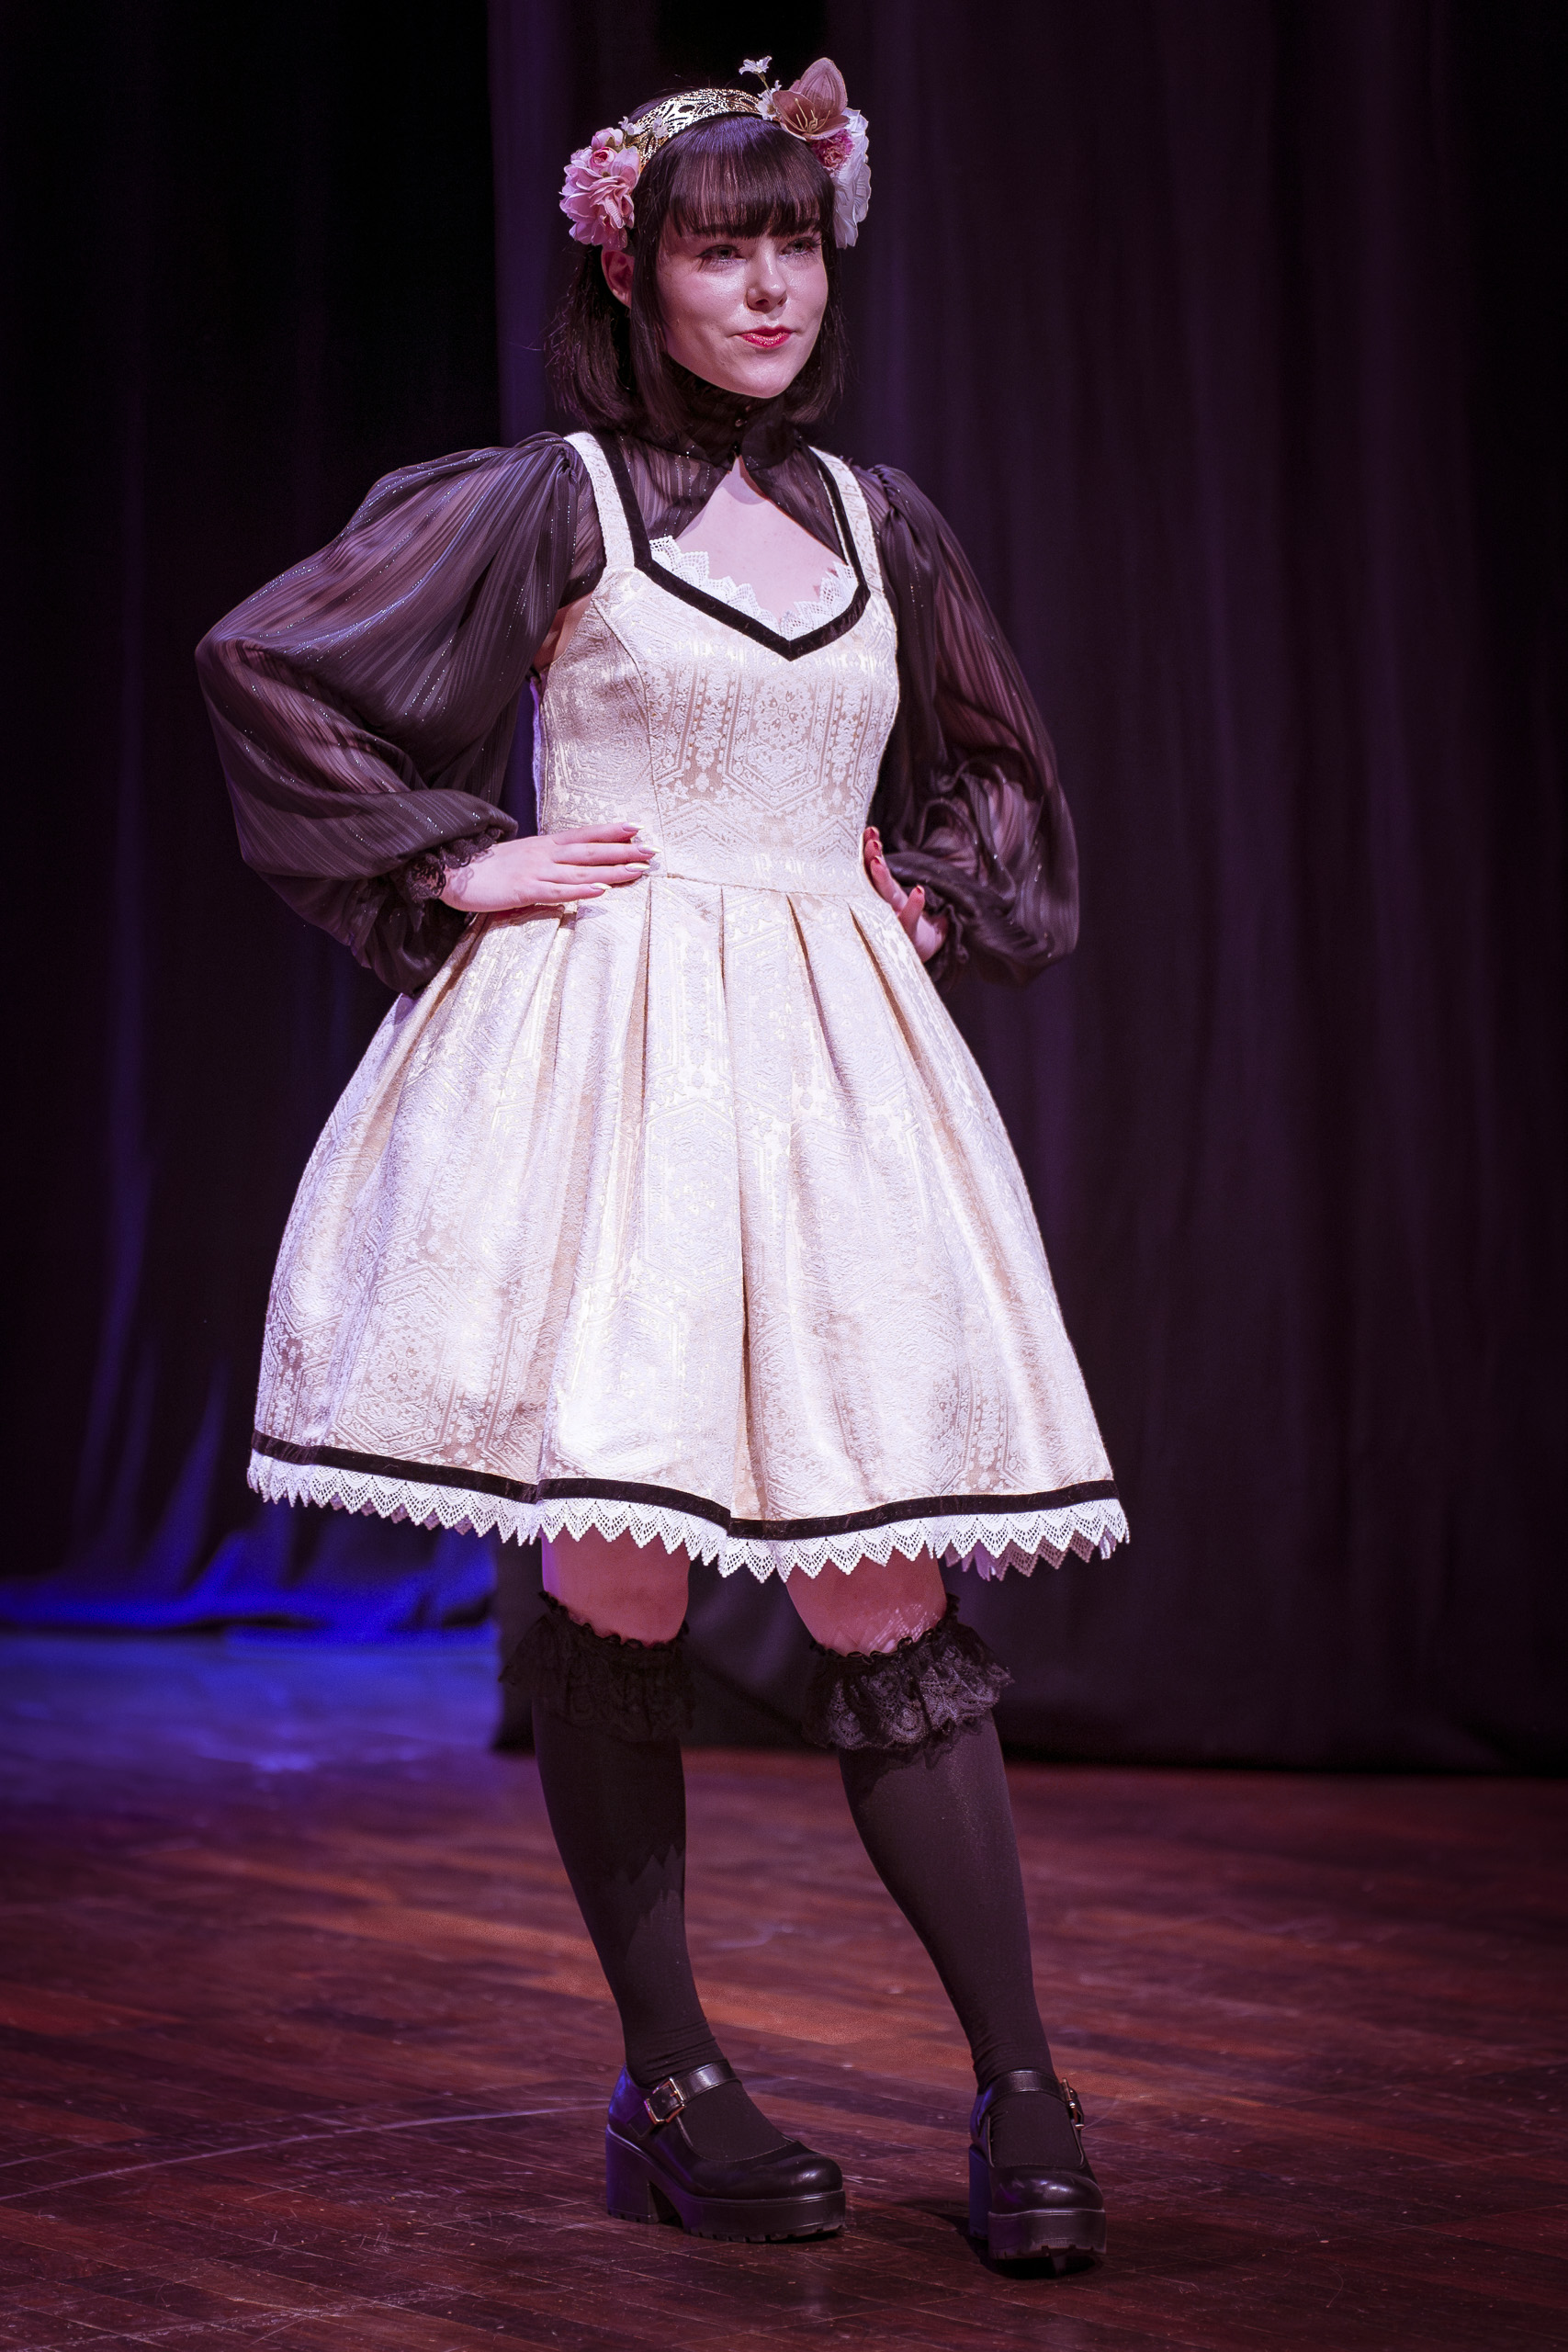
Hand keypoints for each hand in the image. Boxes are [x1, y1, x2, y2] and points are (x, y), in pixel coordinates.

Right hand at [440, 825, 653, 911]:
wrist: (447, 868)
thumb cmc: (483, 867)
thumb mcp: (519, 857)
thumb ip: (544, 861)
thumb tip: (566, 868)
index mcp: (543, 845)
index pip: (584, 834)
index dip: (610, 831)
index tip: (636, 828)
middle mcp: (544, 854)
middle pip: (591, 850)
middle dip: (623, 851)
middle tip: (652, 852)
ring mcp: (536, 871)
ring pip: (581, 870)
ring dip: (612, 870)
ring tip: (638, 870)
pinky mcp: (524, 890)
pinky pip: (558, 891)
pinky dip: (581, 890)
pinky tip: (601, 890)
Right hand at [862, 825, 947, 962]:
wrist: (922, 956)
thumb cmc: (911, 926)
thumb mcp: (905, 902)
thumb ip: (898, 886)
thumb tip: (892, 859)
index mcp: (888, 895)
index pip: (877, 870)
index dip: (872, 852)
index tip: (870, 832)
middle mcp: (887, 906)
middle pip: (876, 880)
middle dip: (872, 858)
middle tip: (870, 841)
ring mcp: (894, 919)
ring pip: (886, 895)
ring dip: (882, 877)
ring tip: (878, 859)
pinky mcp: (908, 933)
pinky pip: (910, 918)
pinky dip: (915, 905)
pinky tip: (918, 891)